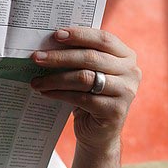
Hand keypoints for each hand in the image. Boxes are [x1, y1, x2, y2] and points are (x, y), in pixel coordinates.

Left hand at [29, 27, 140, 154]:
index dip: (79, 35)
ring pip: (84, 78)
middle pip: (91, 58)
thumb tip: (48, 43)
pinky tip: (45, 92)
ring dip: (55, 78)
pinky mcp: (115, 111)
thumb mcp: (91, 72)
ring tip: (36, 80)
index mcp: (126, 56)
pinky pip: (81, 98)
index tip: (56, 35)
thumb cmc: (91, 95)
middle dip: (60, 57)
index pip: (103, 39)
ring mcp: (126, 92)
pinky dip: (60, 94)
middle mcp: (131, 72)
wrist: (99, 131)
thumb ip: (80, 56)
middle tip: (36, 58)